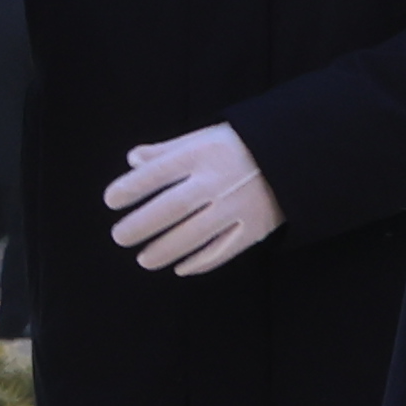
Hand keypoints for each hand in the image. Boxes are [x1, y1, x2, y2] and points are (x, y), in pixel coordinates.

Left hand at [107, 124, 282, 276]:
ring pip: (195, 234)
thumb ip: (167, 151)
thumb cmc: (240, 147)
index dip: (132, 187)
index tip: (111, 200)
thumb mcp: (205, 138)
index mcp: (204, 153)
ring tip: (144, 259)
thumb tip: (132, 160)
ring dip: (166, 249)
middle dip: (142, 224)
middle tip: (120, 237)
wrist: (294, 156)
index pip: (159, 171)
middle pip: (173, 207)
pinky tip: (180, 268)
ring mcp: (238, 206)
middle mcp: (219, 180)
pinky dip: (201, 261)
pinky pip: (224, 250)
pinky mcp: (255, 227)